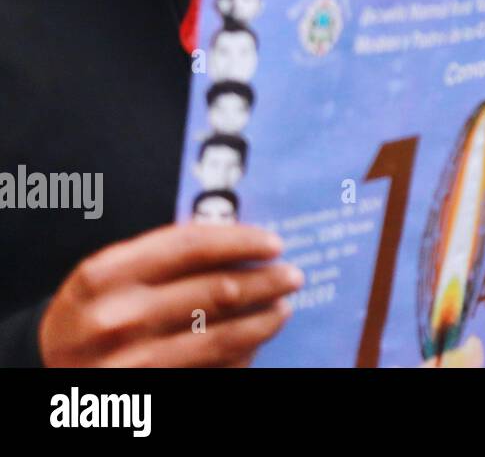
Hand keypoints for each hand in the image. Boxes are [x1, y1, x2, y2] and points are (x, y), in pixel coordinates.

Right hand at [39, 224, 300, 366]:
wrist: (47, 368)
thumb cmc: (90, 311)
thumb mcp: (110, 275)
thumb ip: (163, 256)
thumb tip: (239, 242)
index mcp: (105, 274)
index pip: (192, 246)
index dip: (241, 241)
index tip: (274, 243)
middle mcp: (116, 317)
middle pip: (217, 291)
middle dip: (265, 281)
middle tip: (291, 276)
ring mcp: (130, 361)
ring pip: (221, 335)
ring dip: (263, 320)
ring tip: (282, 309)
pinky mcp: (147, 390)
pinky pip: (212, 369)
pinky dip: (241, 355)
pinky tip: (254, 344)